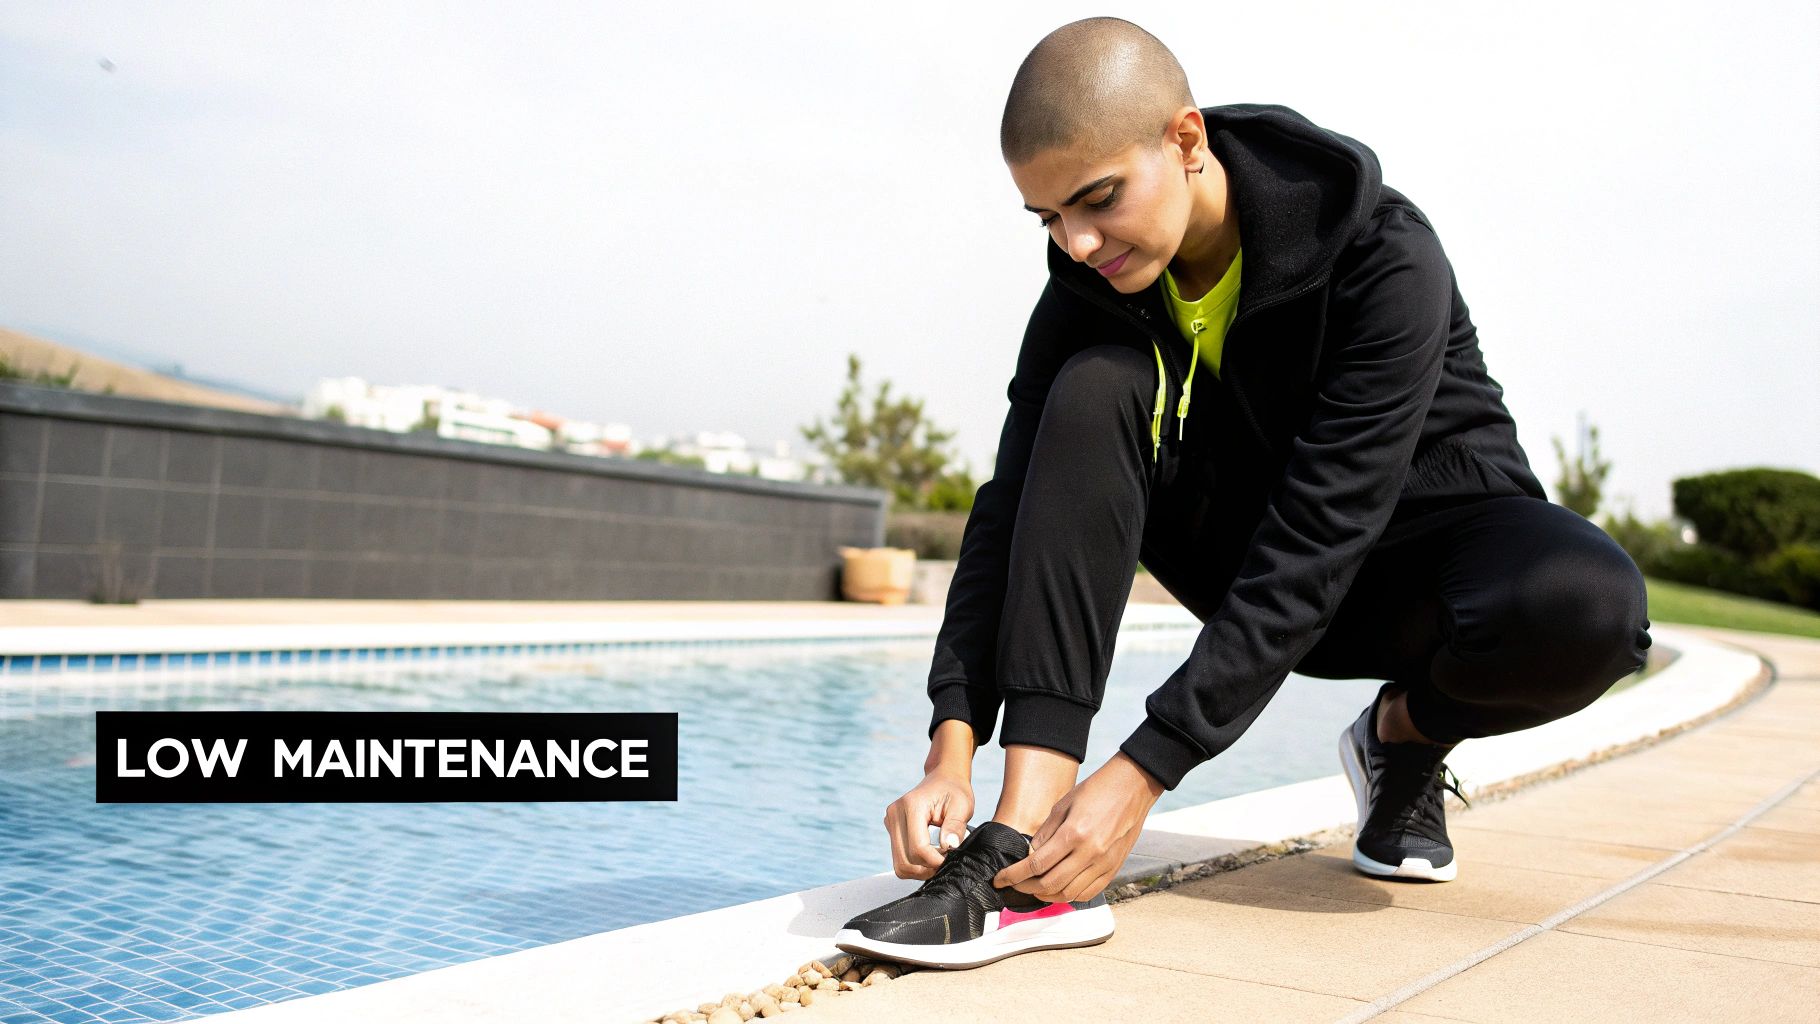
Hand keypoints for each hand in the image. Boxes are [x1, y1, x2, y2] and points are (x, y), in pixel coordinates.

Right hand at [884, 767, 973, 879]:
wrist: (943, 779)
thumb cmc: (954, 791)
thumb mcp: (962, 806)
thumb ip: (955, 826)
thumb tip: (949, 847)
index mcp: (911, 806)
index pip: (918, 848)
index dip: (936, 861)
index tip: (952, 857)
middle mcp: (895, 814)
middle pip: (905, 860)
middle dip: (927, 868)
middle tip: (946, 860)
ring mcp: (890, 822)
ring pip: (900, 864)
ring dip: (920, 869)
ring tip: (938, 857)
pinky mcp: (892, 830)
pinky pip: (899, 859)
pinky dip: (915, 864)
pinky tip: (930, 854)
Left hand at [992, 751, 1162, 902]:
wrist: (1133, 787)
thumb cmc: (1097, 790)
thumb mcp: (1064, 804)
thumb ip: (1046, 833)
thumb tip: (1031, 855)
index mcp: (1074, 833)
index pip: (1036, 864)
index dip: (1014, 875)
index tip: (1000, 879)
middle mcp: (1089, 853)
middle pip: (1049, 884)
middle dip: (1025, 887)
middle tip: (1014, 884)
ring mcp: (1104, 863)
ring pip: (1068, 893)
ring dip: (1046, 895)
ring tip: (1034, 887)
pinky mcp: (1114, 868)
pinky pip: (1088, 893)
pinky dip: (1069, 895)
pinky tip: (1059, 888)